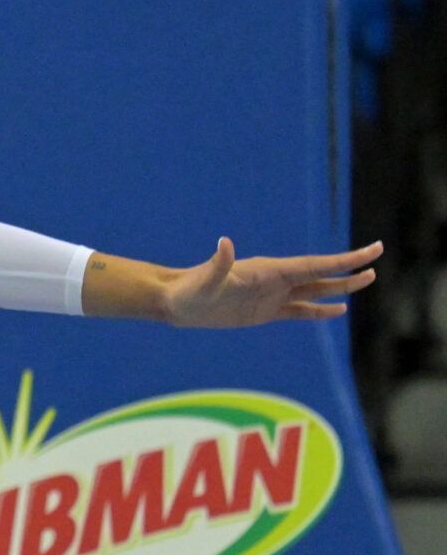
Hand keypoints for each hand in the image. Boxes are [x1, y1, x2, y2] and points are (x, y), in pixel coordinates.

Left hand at [164, 237, 380, 327]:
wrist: (177, 303)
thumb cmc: (189, 291)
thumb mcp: (204, 281)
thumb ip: (218, 263)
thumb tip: (224, 242)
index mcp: (268, 270)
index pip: (313, 264)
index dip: (342, 259)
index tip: (368, 252)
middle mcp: (274, 280)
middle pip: (320, 273)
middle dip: (349, 267)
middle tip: (377, 258)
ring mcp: (272, 295)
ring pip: (314, 290)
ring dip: (341, 287)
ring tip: (368, 279)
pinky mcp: (265, 312)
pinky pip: (299, 310)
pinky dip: (319, 311)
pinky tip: (337, 310)